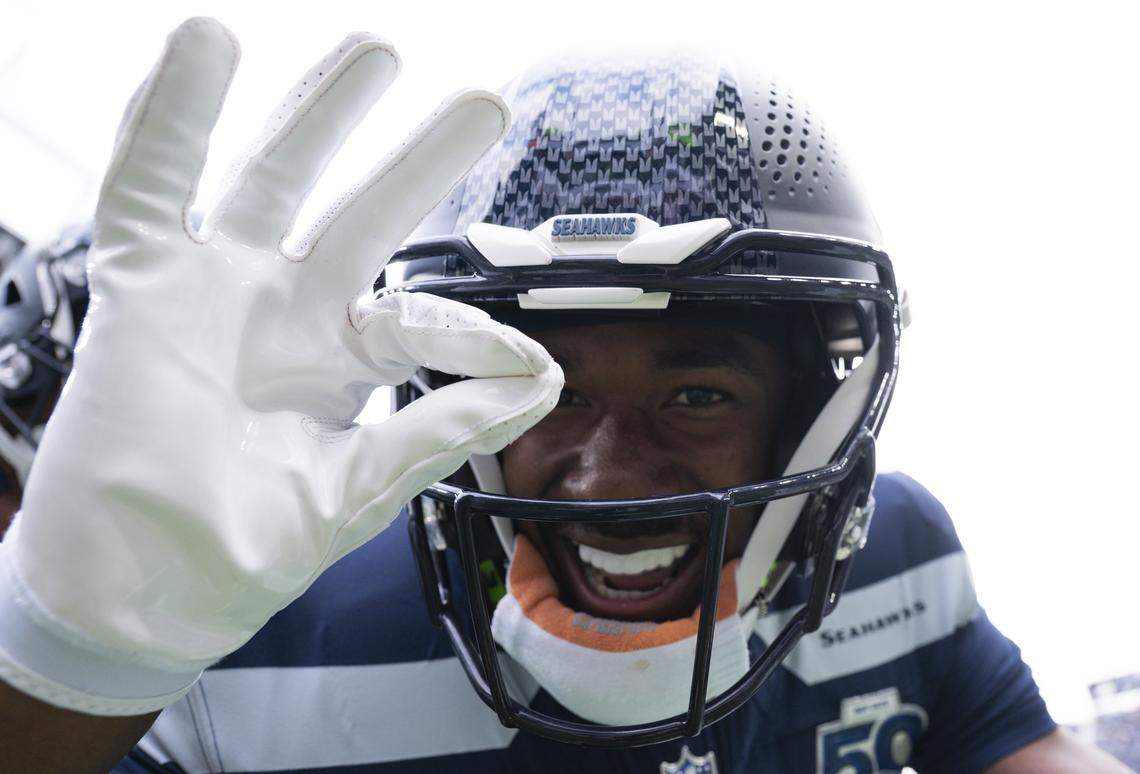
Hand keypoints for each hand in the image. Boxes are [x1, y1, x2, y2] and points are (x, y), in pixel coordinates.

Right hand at [0, 18, 561, 715]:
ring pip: (272, 178)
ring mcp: (217, 292)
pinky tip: (201, 51)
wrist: (138, 594)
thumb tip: (542, 383)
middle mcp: (287, 314)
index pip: (421, 320)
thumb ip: (442, 429)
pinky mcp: (142, 289)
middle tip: (487, 103)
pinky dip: (169, 121)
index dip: (475, 337)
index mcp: (341, 365)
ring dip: (320, 112)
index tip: (527, 360)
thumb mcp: (359, 491)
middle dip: (422, 159)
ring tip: (377, 52)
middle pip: (366, 215)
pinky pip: (148, 187)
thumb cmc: (240, 554)